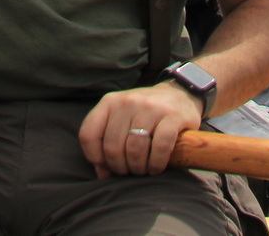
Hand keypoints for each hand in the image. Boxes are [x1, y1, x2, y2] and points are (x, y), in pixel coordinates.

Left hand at [78, 81, 201, 177]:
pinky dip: (156, 163)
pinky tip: (156, 167)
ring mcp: (150, 107)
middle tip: (130, 171)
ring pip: (135, 149)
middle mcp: (127, 102)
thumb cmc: (145, 116)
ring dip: (138, 168)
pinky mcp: (173, 116)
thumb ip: (107, 143)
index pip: (88, 135)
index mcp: (109, 102)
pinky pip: (160, 147)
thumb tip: (102, 174)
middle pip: (113, 147)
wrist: (180, 95)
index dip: (95, 158)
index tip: (107, 166)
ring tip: (143, 170)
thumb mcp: (121, 121)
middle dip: (120, 168)